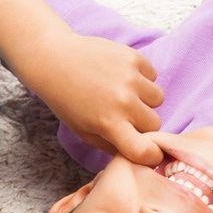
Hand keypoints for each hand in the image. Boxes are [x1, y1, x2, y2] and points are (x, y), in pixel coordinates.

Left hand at [27, 30, 164, 162]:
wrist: (54, 61)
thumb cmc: (67, 101)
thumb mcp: (84, 132)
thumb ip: (112, 145)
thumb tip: (136, 153)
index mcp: (110, 124)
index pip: (145, 150)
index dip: (151, 155)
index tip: (148, 152)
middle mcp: (124, 101)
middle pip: (155, 123)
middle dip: (144, 123)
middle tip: (126, 116)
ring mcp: (131, 77)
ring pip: (158, 98)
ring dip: (146, 100)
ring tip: (125, 94)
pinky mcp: (134, 57)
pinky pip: (153, 75)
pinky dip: (143, 78)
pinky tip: (122, 77)